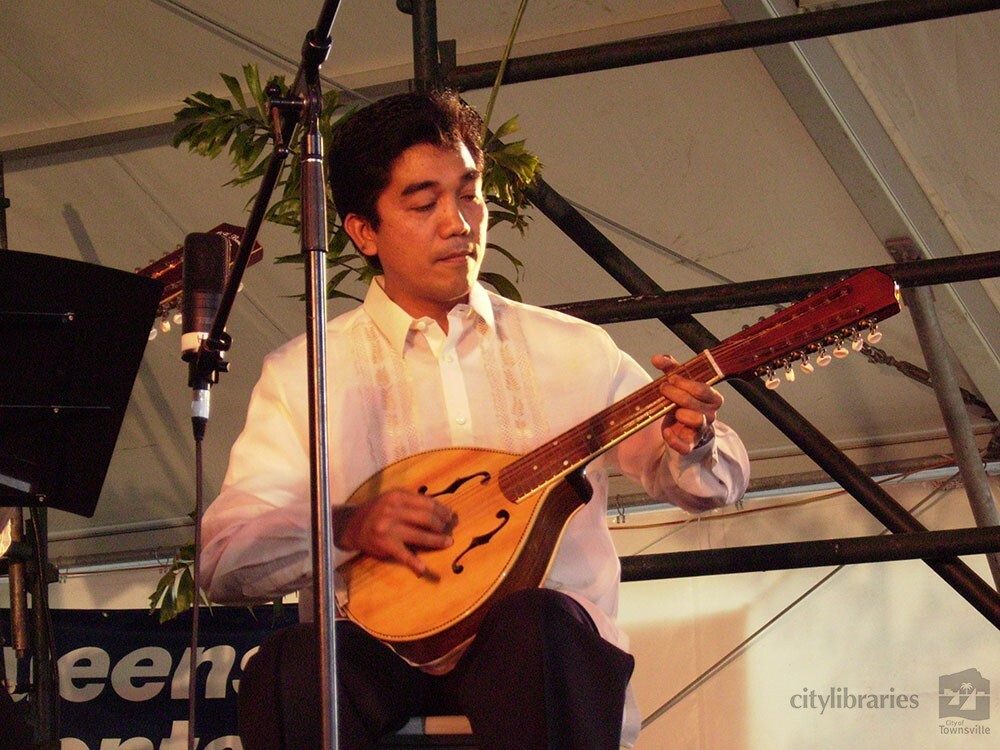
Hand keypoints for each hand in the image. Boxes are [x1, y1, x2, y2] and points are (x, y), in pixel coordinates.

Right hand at [335, 489, 456, 576]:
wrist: (351, 525)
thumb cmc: (378, 511)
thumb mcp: (393, 500)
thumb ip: (413, 502)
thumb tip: (441, 511)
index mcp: (398, 496)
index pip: (427, 503)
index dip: (442, 510)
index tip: (451, 516)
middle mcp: (393, 510)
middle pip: (427, 518)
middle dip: (442, 525)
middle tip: (449, 530)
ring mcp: (388, 528)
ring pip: (421, 536)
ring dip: (438, 541)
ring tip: (448, 543)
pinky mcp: (385, 545)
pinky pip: (404, 555)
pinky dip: (415, 563)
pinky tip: (424, 569)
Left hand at [651, 354, 723, 454]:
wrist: (683, 424)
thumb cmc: (684, 399)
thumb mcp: (679, 381)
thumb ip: (670, 367)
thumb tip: (657, 358)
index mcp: (712, 398)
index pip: (702, 389)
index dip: (684, 383)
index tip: (670, 378)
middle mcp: (710, 414)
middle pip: (695, 402)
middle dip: (675, 394)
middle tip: (663, 389)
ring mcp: (701, 430)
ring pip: (696, 420)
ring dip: (680, 413)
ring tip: (670, 409)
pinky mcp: (690, 444)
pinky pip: (685, 445)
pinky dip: (674, 439)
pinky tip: (666, 430)